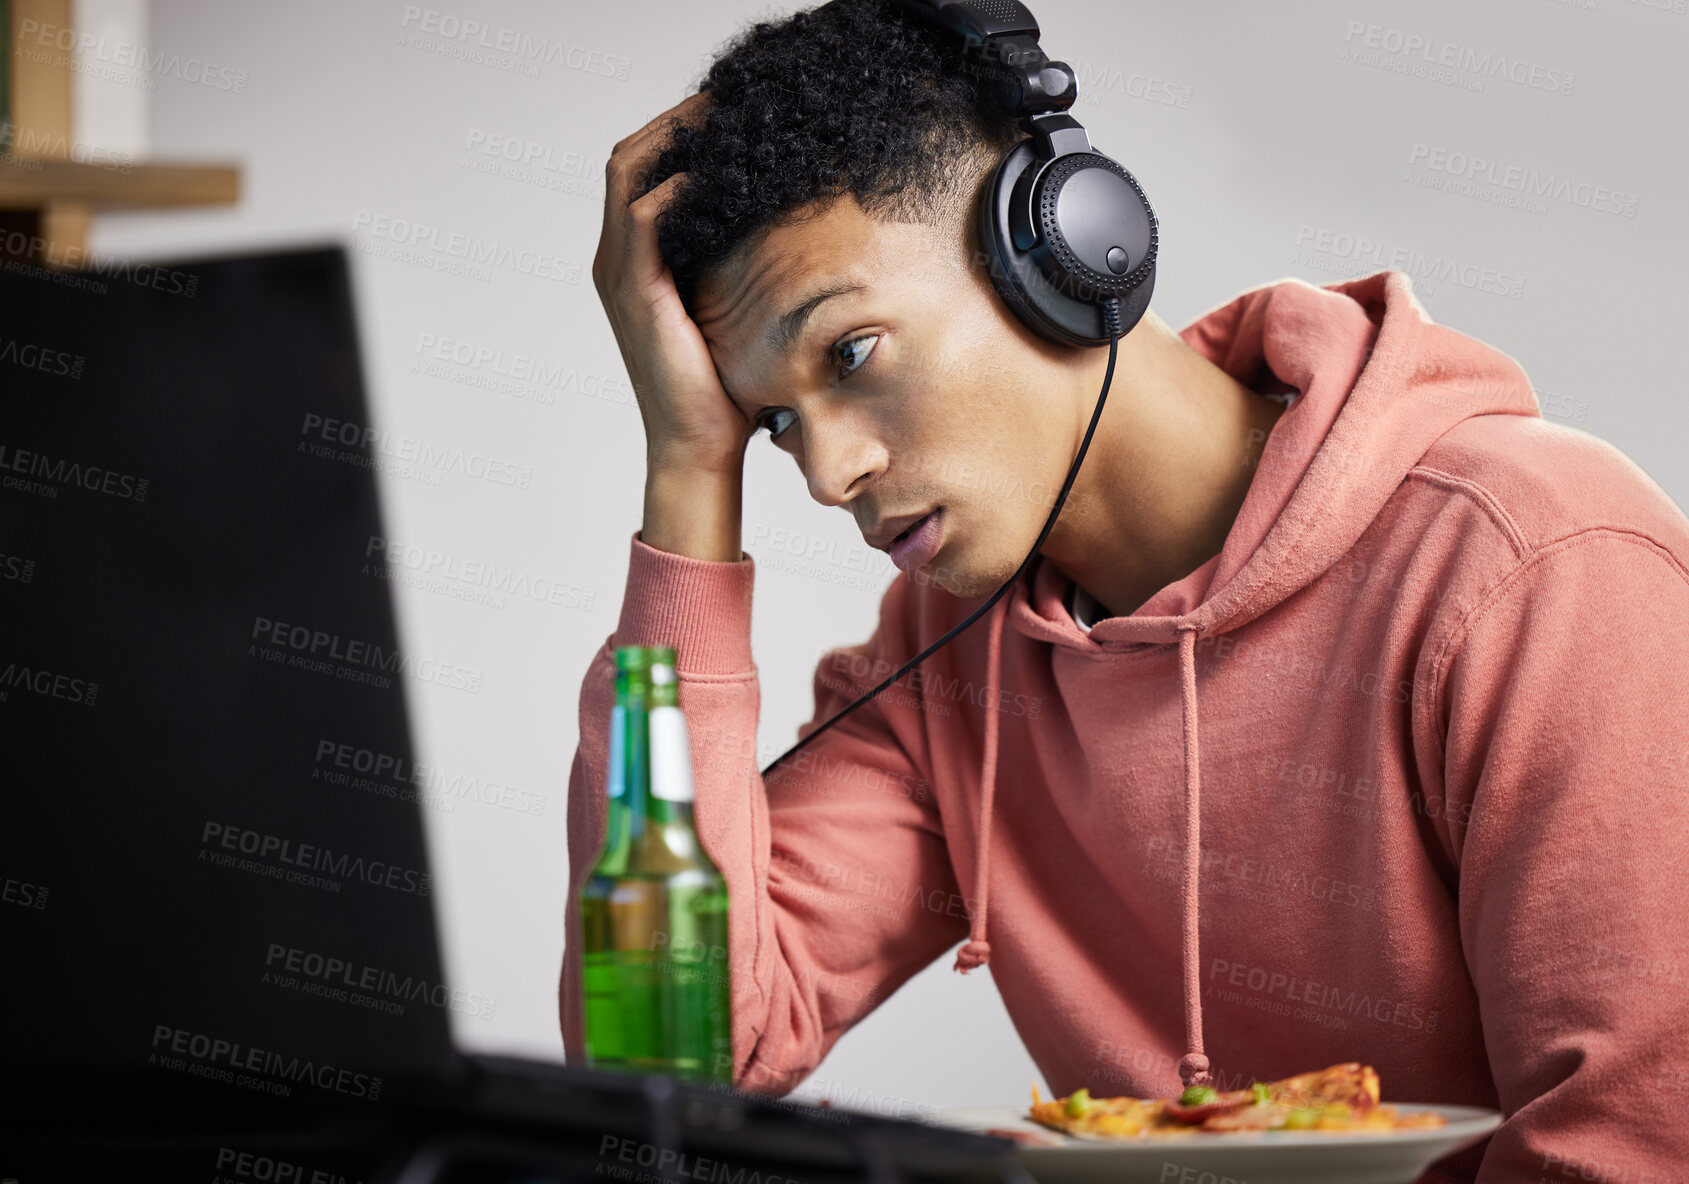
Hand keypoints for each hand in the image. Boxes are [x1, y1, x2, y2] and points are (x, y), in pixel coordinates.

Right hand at [594, 91, 752, 475]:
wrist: (699, 447)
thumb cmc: (721, 389)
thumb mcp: (729, 310)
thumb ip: (734, 265)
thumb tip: (784, 227)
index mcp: (630, 262)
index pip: (638, 170)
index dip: (675, 133)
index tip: (725, 115)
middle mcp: (614, 261)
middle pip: (627, 157)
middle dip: (675, 122)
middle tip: (726, 103)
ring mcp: (620, 276)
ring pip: (629, 173)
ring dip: (674, 139)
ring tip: (721, 122)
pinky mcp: (638, 294)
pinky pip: (645, 218)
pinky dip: (676, 188)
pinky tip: (716, 180)